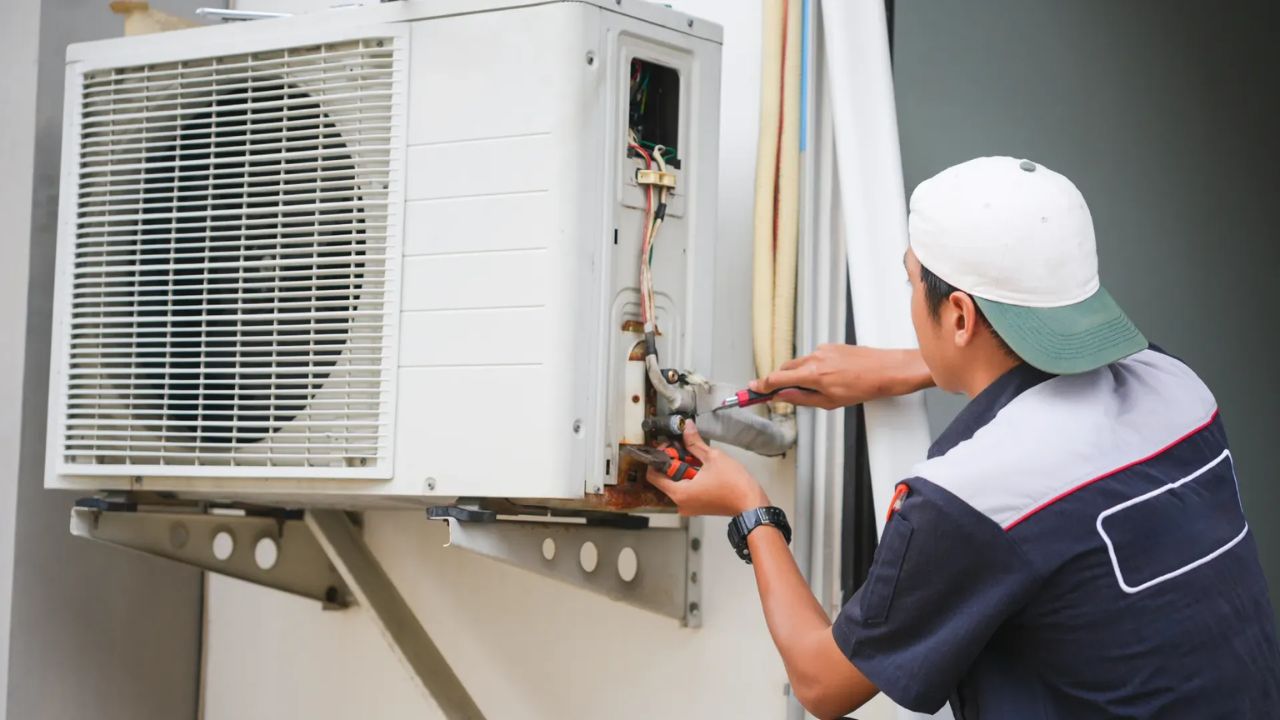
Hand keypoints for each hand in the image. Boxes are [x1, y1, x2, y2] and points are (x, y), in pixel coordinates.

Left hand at [646, 422, 770, 516]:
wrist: (751, 504)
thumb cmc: (735, 485)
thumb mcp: (713, 457)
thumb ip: (694, 443)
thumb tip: (686, 428)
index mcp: (679, 493)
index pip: (653, 476)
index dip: (659, 458)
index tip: (669, 448)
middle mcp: (681, 504)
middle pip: (665, 479)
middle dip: (673, 462)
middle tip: (684, 449)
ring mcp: (689, 507)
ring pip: (676, 484)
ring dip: (682, 469)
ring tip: (696, 457)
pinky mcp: (698, 507)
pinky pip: (686, 490)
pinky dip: (690, 478)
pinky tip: (702, 468)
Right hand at [751, 345, 932, 409]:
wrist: (886, 370)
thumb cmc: (864, 387)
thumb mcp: (829, 402)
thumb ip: (802, 398)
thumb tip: (782, 397)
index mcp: (813, 374)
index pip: (777, 379)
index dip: (762, 385)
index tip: (753, 389)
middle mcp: (814, 358)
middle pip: (785, 369)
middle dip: (779, 381)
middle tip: (777, 393)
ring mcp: (823, 350)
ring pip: (800, 363)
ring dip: (798, 375)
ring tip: (816, 389)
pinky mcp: (831, 346)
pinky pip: (814, 358)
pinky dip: (813, 368)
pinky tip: (829, 378)